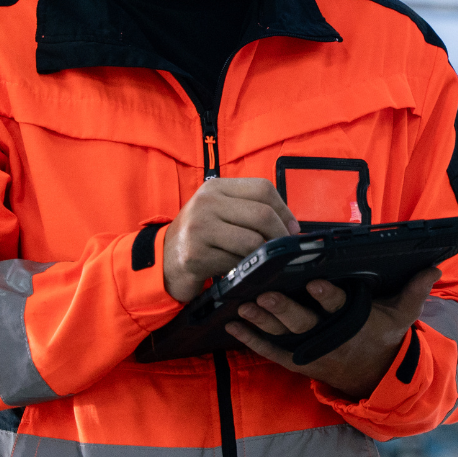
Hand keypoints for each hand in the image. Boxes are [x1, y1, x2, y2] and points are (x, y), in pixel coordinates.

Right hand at [161, 178, 298, 303]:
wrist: (164, 260)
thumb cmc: (202, 237)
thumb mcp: (221, 212)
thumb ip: (251, 211)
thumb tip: (293, 227)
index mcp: (216, 187)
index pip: (263, 188)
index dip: (284, 210)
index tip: (293, 229)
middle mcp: (206, 202)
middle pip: (262, 214)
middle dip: (281, 235)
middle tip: (285, 250)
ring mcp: (199, 228)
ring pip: (253, 241)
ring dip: (264, 255)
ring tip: (263, 260)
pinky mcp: (196, 255)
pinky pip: (237, 262)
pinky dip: (246, 268)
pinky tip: (242, 269)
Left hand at [226, 267, 441, 399]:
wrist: (373, 377)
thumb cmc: (384, 336)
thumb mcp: (402, 315)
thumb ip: (414, 291)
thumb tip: (433, 268)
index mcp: (353, 320)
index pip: (339, 306)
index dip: (327, 295)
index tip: (314, 282)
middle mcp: (329, 335)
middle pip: (303, 322)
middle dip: (283, 309)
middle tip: (263, 294)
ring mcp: (310, 349)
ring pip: (282, 335)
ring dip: (261, 321)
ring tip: (242, 304)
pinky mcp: (296, 359)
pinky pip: (270, 350)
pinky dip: (251, 339)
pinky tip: (232, 323)